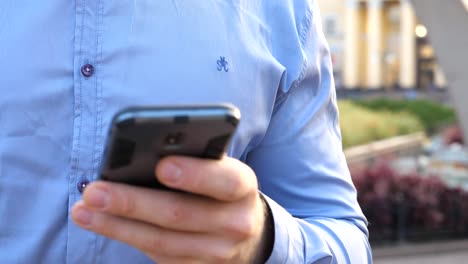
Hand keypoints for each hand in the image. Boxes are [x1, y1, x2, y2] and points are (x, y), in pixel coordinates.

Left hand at [71, 156, 269, 262]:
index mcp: (243, 187)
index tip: (161, 166)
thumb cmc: (220, 189)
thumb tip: (143, 154)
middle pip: (180, 214)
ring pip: (160, 240)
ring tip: (84, 210)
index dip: (194, 175)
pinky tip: (101, 223)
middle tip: (95, 191)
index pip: (224, 181)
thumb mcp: (220, 169)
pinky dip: (126, 237)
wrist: (244, 232)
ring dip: (117, 225)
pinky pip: (157, 254)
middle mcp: (235, 223)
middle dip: (133, 202)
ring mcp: (217, 252)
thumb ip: (194, 160)